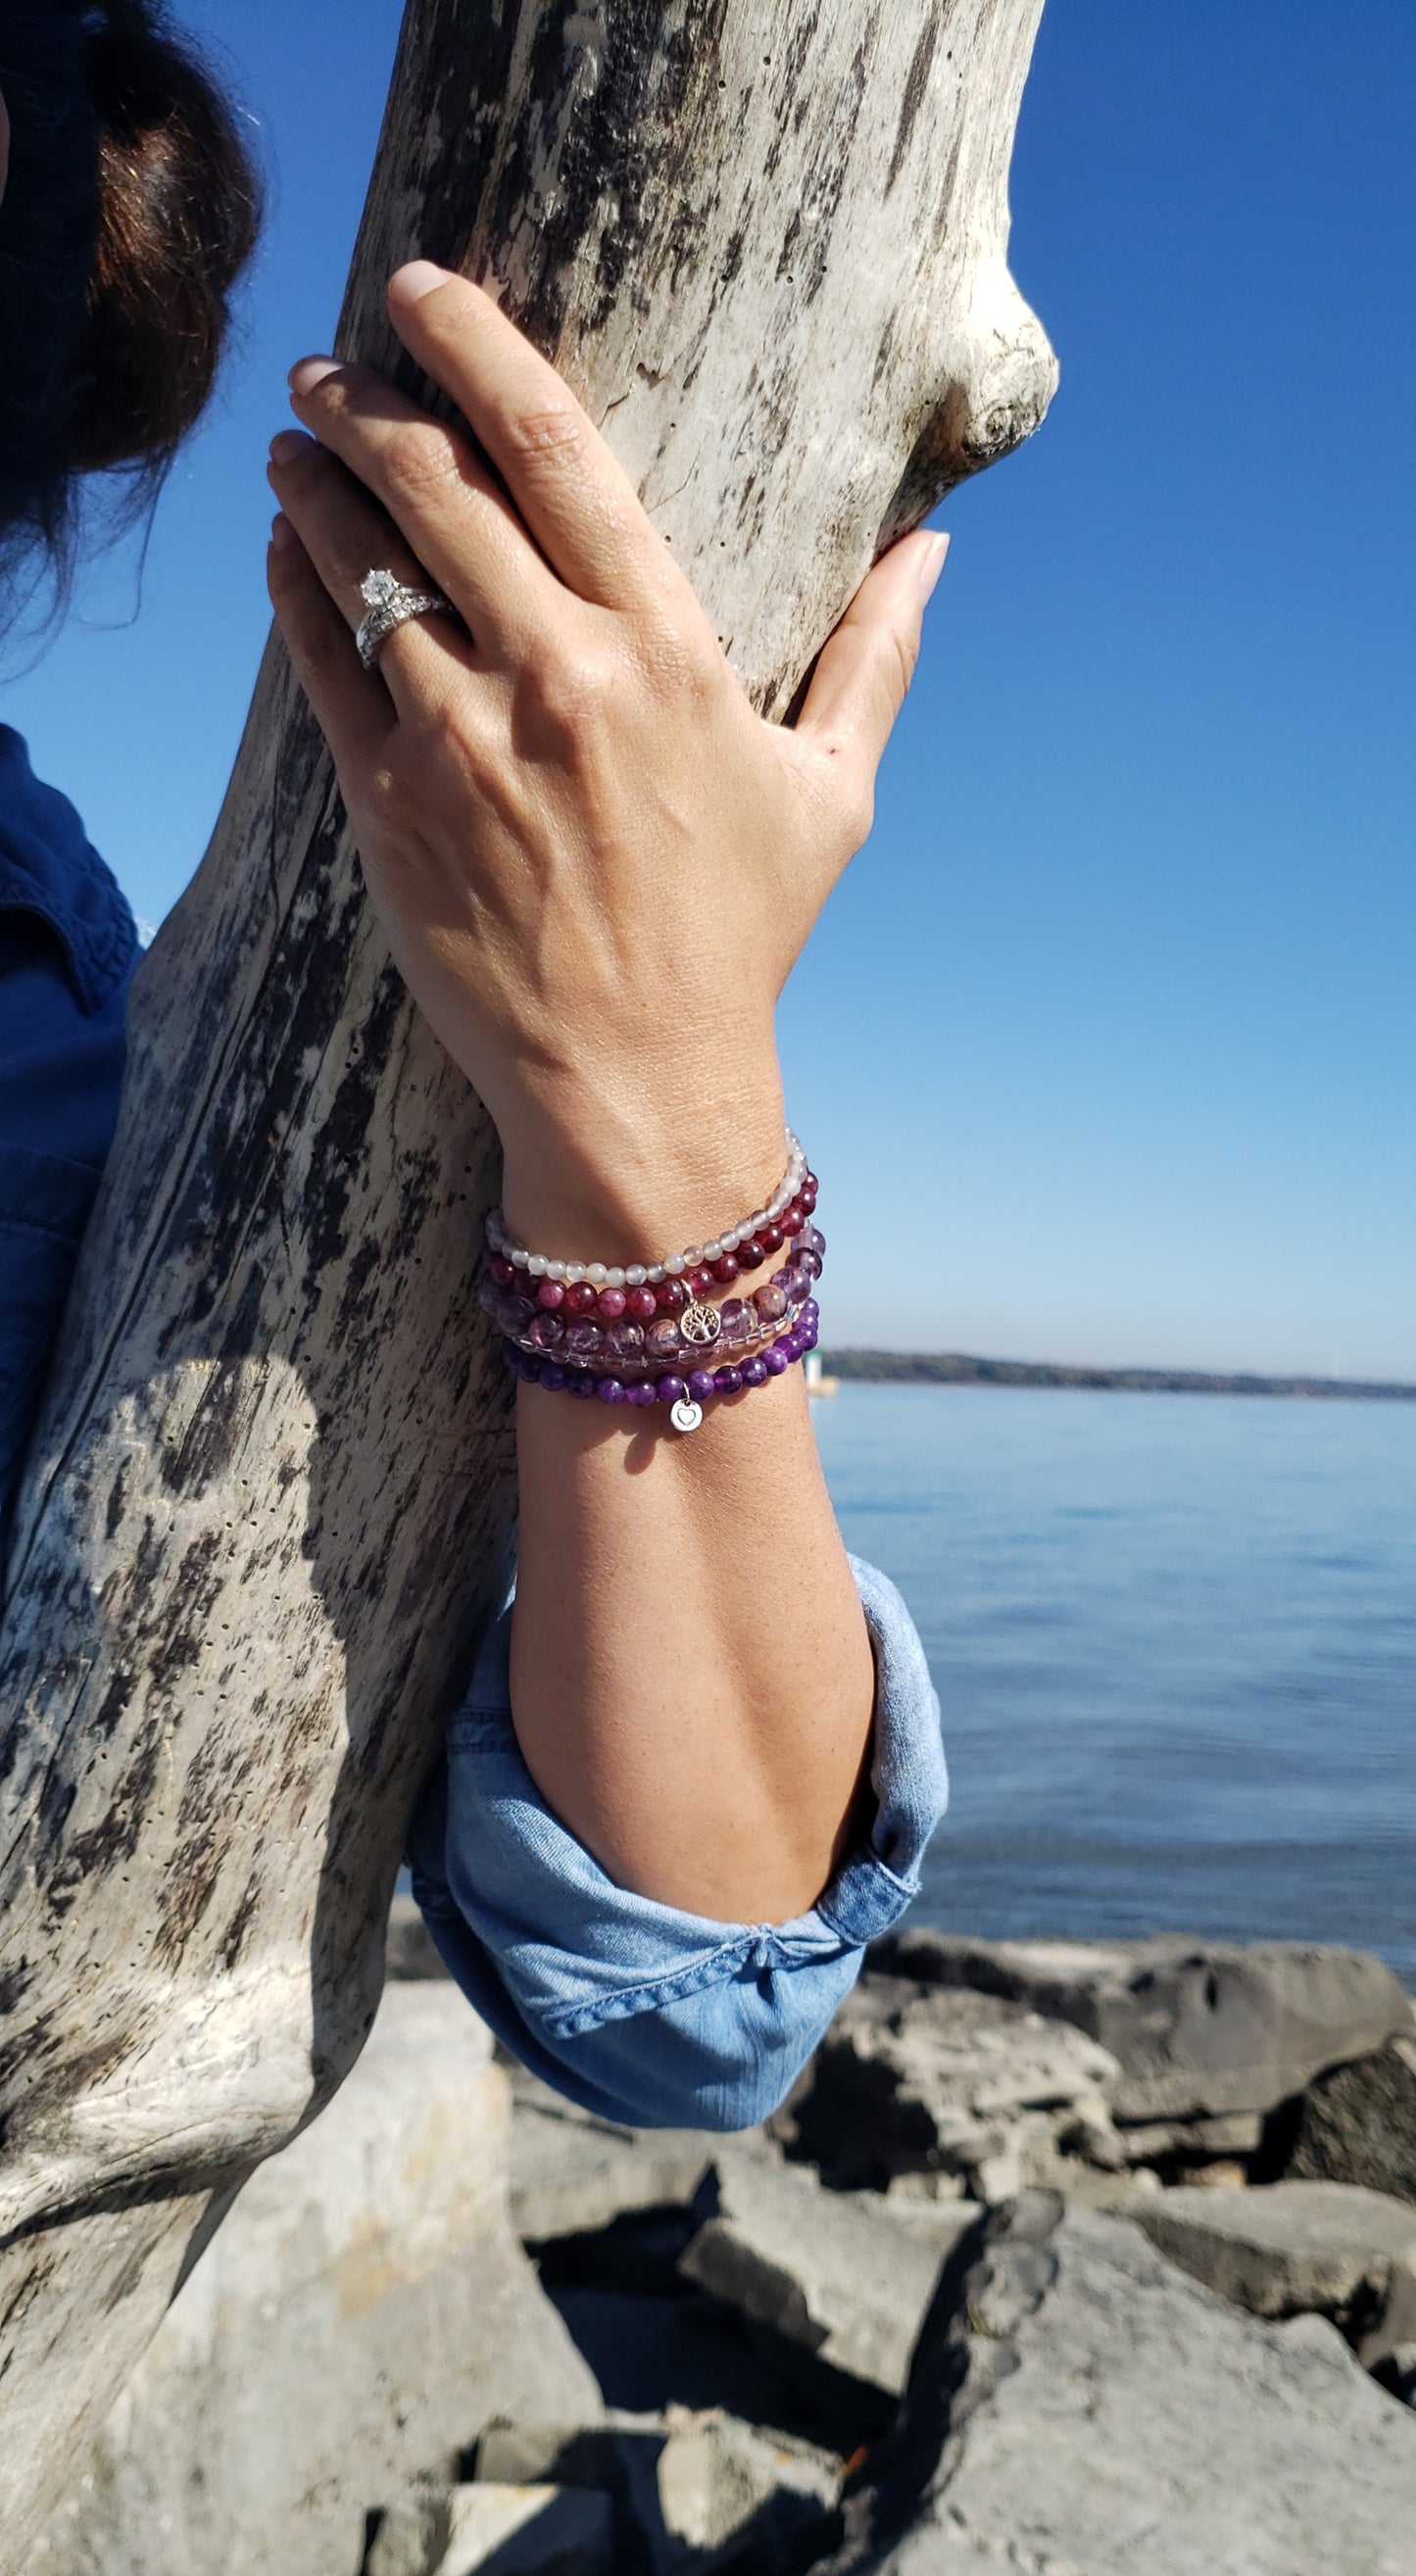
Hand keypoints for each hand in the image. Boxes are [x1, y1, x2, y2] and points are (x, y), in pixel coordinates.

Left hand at [267, 261, 945, 1259]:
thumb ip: (875, 657)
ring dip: (313, 486)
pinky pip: (320, 667)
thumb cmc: (739, 937)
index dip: (477, 347)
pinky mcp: (390, 808)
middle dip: (367, 399)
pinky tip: (283, 556)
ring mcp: (460, 744)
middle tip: (334, 363)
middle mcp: (555, 681)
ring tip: (295, 446)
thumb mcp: (830, 794)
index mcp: (664, 656)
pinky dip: (292, 594)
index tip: (425, 292)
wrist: (635, 1080)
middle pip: (433, 485)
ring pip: (357, 566)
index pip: (556, 452)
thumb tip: (935, 550)